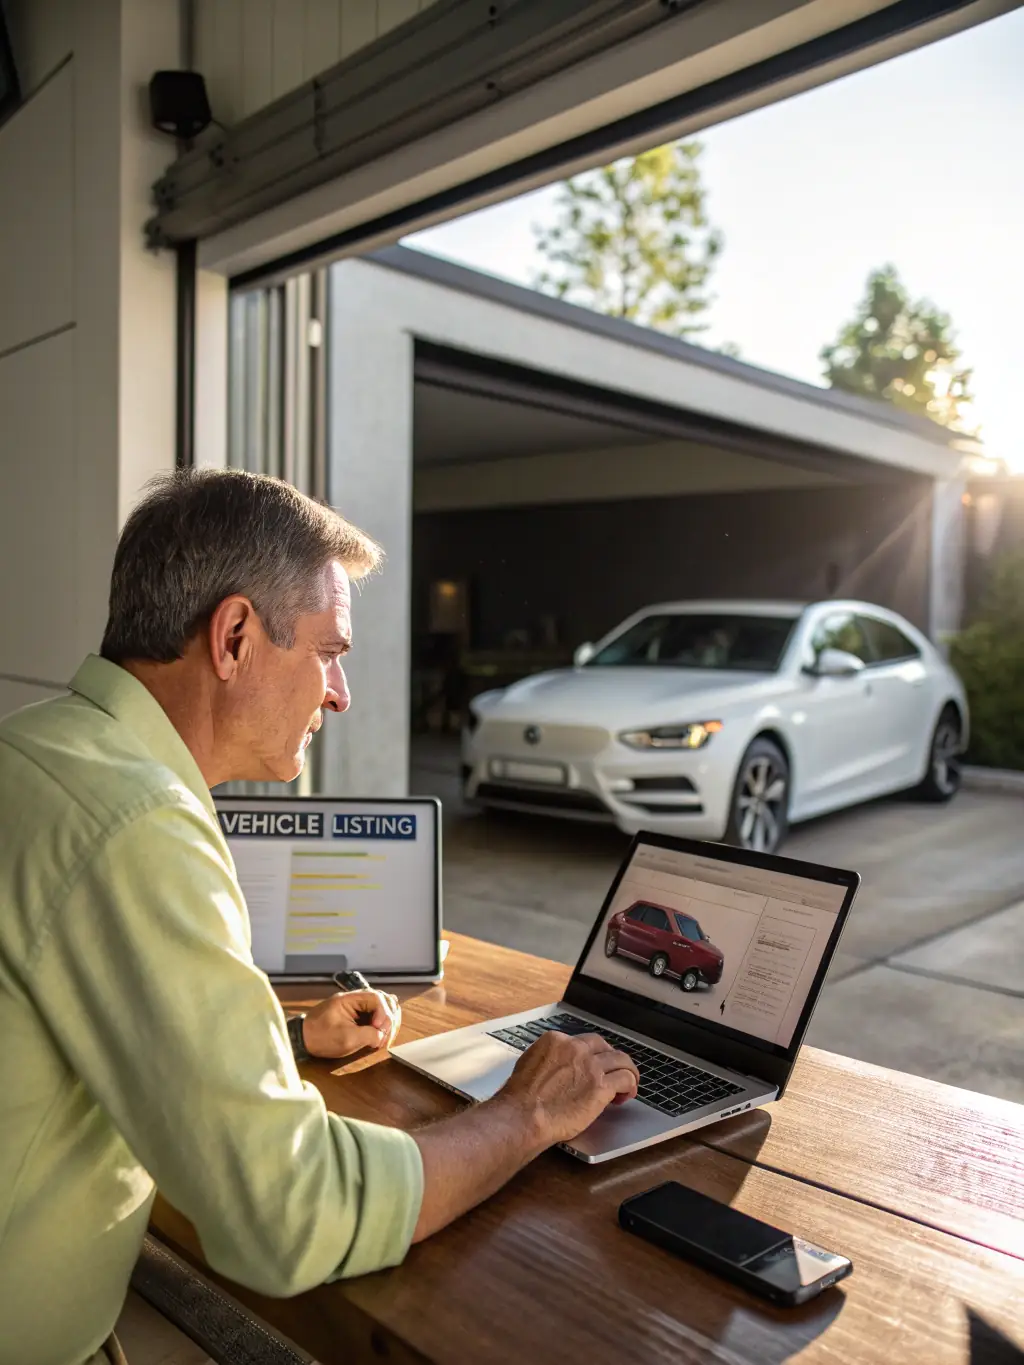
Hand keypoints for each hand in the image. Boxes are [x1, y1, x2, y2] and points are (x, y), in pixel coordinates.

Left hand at [300, 989, 401, 1059]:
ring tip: (384, 1036)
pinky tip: (379, 1034)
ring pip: (381, 1005)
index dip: (383, 1014)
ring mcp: (355, 1005)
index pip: (377, 998)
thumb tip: (382, 1036)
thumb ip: (368, 1035)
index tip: (379, 1030)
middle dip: (388, 1017)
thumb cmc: (321, 1038)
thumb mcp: (346, 1039)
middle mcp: (354, 998)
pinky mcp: (355, 1013)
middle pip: (383, 999)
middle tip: (385, 1036)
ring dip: (387, 1019)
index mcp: (350, 999)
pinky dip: (381, 1022)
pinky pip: (374, 1013)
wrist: (302, 1040)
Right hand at [494, 1030, 638, 1147]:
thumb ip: (549, 1060)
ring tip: (627, 1083)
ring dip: (626, 1070)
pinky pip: (626, 1078)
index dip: (591, 1054)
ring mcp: (590, 1066)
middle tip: (612, 1071)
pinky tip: (626, 1094)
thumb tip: (559, 1068)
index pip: (583, 1041)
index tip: (592, 1065)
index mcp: (556, 1040)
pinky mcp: (601, 1086)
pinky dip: (630, 1085)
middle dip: (610, 1058)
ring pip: (621, 1060)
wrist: (523, 1116)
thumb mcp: (530, 1064)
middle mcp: (575, 1049)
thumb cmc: (520, 1098)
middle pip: (603, 1046)